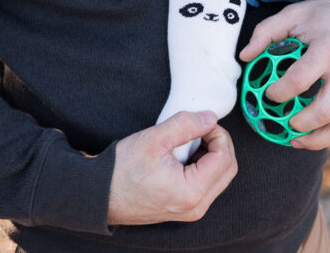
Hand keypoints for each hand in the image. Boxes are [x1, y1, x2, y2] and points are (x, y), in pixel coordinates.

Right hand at [107, 111, 236, 224]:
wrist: (100, 195)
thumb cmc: (123, 170)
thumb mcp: (155, 138)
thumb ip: (187, 124)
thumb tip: (211, 118)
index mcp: (191, 192)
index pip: (225, 158)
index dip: (218, 134)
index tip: (203, 122)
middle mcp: (196, 207)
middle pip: (228, 169)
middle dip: (220, 143)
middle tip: (201, 128)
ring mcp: (191, 210)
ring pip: (220, 177)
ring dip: (212, 154)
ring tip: (191, 140)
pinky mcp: (185, 208)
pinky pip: (208, 184)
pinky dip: (204, 165)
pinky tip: (186, 153)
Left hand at [239, 0, 329, 149]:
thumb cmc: (328, 15)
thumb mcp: (295, 13)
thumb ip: (267, 32)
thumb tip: (244, 56)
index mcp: (329, 47)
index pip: (300, 80)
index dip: (279, 92)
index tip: (268, 94)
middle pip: (325, 111)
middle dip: (299, 124)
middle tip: (284, 122)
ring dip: (317, 140)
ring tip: (296, 140)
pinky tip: (315, 136)